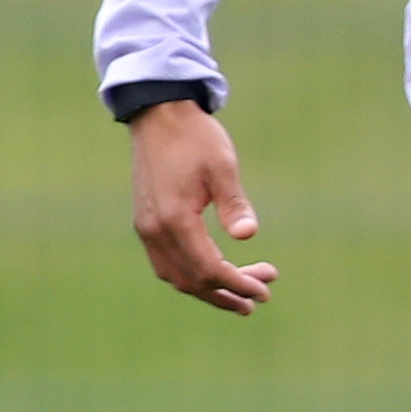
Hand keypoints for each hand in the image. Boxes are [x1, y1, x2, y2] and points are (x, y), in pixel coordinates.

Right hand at [129, 100, 279, 315]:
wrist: (158, 114)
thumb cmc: (195, 137)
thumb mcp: (222, 166)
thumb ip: (234, 203)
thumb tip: (249, 235)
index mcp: (175, 218)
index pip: (210, 269)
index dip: (239, 284)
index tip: (265, 291)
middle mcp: (155, 230)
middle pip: (192, 280)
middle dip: (229, 293)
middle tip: (263, 295)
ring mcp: (146, 228)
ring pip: (176, 277)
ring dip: (209, 290)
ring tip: (241, 297)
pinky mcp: (145, 222)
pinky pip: (166, 264)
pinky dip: (191, 276)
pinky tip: (213, 273)